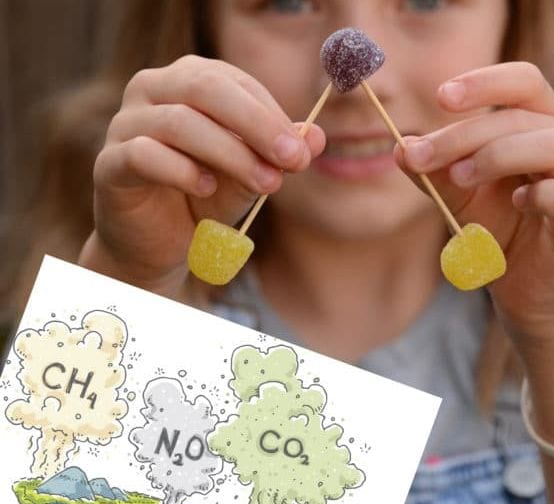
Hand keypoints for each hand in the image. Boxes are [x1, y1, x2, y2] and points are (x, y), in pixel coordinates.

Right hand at [81, 55, 324, 296]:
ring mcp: (125, 124)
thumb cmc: (204, 199)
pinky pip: (144, 155)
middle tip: (292, 159)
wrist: (160, 244)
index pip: (233, 82)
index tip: (302, 151)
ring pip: (179, 122)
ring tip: (264, 183)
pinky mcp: (109, 164)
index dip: (272, 114)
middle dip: (257, 124)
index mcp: (188, 82)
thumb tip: (317, 137)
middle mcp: (152, 90)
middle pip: (205, 88)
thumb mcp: (248, 175)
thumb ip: (276, 155)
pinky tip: (207, 187)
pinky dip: (182, 170)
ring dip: (230, 153)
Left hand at [395, 61, 553, 339]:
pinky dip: (545, 196)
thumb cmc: (499, 231)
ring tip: (461, 178)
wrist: (528, 290)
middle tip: (422, 157)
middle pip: (521, 116)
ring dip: (499, 155)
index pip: (522, 81)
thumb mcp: (459, 198)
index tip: (440, 96)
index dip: (484, 82)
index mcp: (541, 123)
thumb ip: (435, 173)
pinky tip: (520, 204)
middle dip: (464, 134)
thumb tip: (401, 147)